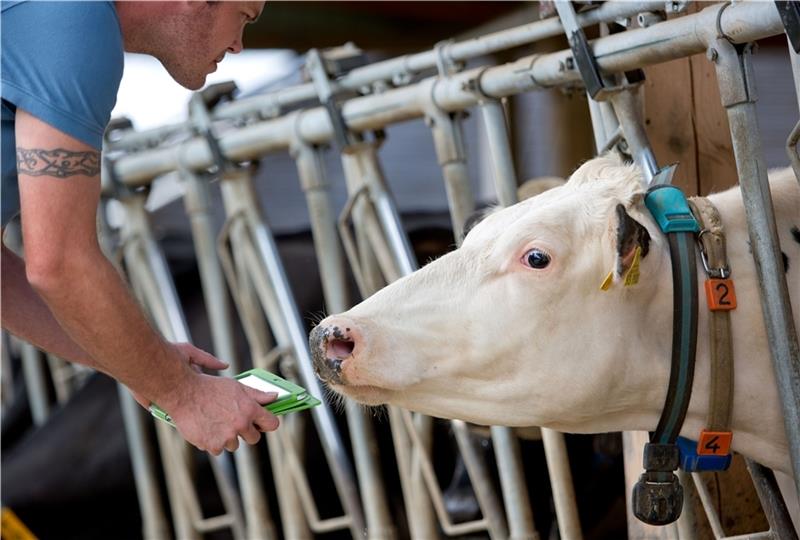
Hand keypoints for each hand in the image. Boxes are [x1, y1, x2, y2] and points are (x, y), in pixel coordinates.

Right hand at [139, 342, 280, 453]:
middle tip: (234, 423)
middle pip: (254, 438)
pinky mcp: (212, 445)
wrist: (183, 393)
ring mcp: (227, 437)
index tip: (261, 423)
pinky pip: (218, 449)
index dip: (267, 423)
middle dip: (246, 432)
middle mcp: (241, 424)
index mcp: (250, 409)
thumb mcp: (236, 386)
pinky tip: (206, 428)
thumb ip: (257, 395)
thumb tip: (274, 397)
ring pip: (234, 445)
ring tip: (216, 422)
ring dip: (228, 438)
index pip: (272, 423)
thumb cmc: (210, 387)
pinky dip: (213, 442)